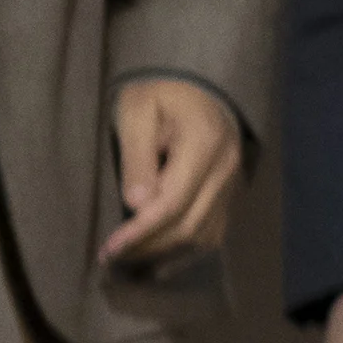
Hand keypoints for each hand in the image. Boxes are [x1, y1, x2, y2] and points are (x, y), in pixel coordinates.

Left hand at [99, 76, 241, 269]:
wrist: (197, 83)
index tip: (108, 249)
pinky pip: (214, 231)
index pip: (172, 203)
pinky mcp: (232, 189)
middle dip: (148, 248)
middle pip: (189, 226)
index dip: (140, 232)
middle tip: (110, 257)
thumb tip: (137, 206)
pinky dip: (186, 249)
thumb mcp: (136, 113)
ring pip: (204, 235)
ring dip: (165, 253)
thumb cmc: (160, 93)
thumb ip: (136, 157)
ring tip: (130, 259)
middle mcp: (225, 167)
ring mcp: (234, 180)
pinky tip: (159, 255)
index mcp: (203, 143)